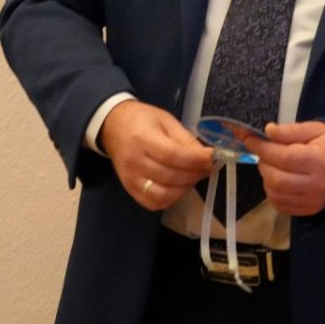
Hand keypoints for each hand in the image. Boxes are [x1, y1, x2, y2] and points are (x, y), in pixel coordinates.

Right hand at [98, 101, 213, 210]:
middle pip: (170, 176)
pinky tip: (179, 187)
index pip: (172, 155)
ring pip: (163, 194)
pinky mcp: (129, 189)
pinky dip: (171, 199)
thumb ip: (186, 139)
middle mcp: (134, 161)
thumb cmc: (142, 120)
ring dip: (184, 189)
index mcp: (143, 138)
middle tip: (206, 168)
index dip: (195, 160)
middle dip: (194, 174)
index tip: (210, 159)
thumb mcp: (166, 120)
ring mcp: (131, 178)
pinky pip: (153, 203)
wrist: (113, 127)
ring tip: (193, 177)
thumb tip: (207, 156)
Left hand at [248, 121, 324, 216]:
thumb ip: (291, 130)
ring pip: (275, 193)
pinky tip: (278, 179)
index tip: (250, 139)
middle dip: (263, 163)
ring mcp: (313, 201)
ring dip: (266, 177)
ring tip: (272, 165)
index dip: (263, 148)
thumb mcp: (315, 129)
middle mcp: (317, 185)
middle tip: (264, 152)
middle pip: (276, 178)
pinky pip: (279, 205)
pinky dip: (272, 191)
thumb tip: (268, 131)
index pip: (284, 157)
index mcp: (321, 161)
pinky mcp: (308, 211)